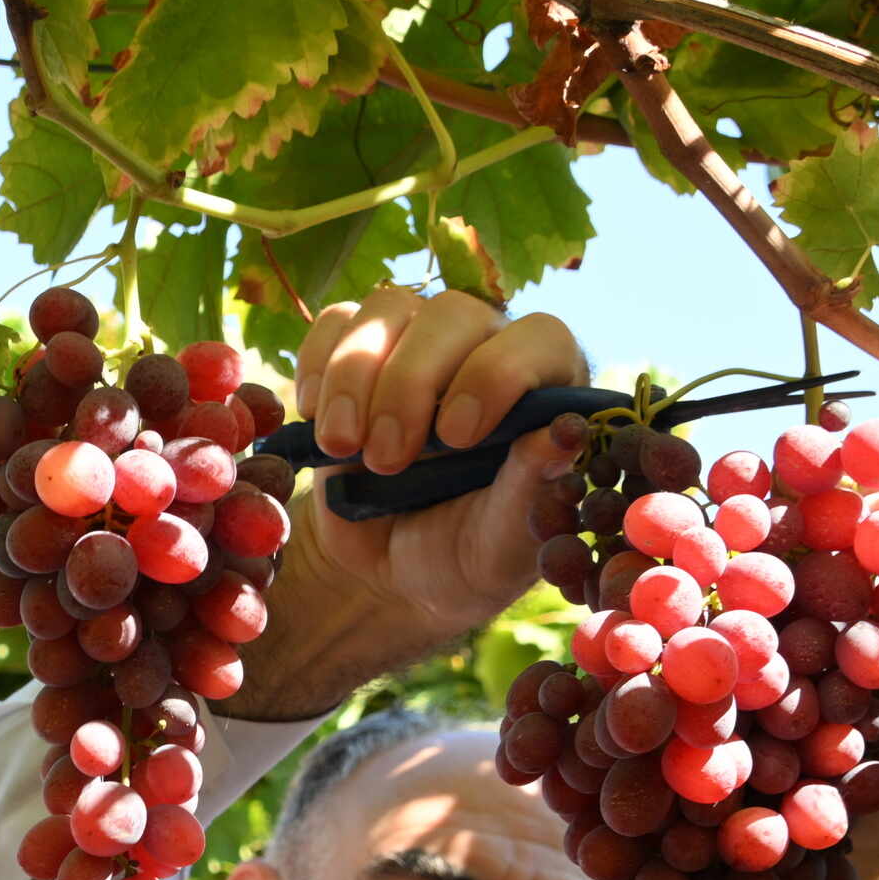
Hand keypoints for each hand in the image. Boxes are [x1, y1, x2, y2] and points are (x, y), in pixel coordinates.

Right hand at [222, 287, 584, 717]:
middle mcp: (487, 347)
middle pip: (453, 314)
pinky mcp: (359, 351)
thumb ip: (534, 487)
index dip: (497, 375)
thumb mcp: (506, 542)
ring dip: (356, 375)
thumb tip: (562, 435)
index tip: (457, 437)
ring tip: (344, 448)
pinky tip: (316, 419)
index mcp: (547, 387)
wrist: (396, 570)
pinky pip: (336, 322)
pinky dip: (318, 364)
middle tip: (388, 460)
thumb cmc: (469, 553)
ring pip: (389, 309)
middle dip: (411, 384)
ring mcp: (420, 342)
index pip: (539, 339)